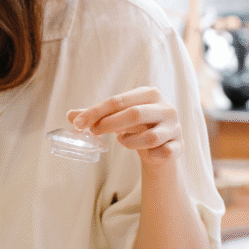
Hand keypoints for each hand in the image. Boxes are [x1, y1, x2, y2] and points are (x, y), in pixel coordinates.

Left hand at [67, 87, 181, 167]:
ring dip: (129, 142)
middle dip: (109, 124)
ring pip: (150, 137)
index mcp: (149, 94)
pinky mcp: (179, 146)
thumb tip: (69, 115)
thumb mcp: (117, 118)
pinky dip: (150, 154)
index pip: (118, 100)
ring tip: (123, 141)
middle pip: (134, 114)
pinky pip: (163, 152)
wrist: (162, 148)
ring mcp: (175, 127)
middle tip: (94, 132)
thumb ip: (96, 116)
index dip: (96, 112)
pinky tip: (146, 153)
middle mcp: (165, 107)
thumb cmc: (137, 127)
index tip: (77, 123)